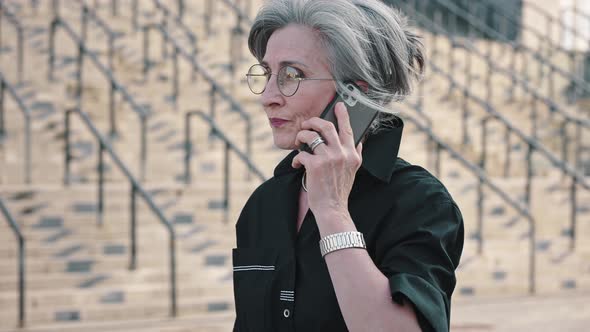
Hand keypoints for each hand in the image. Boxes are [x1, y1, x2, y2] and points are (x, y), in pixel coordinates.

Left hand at [292, 102, 362, 216]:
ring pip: (311, 136)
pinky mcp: (315, 165)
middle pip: (327, 126)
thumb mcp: (353, 171)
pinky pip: (301, 153)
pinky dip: (297, 158)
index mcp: (352, 154)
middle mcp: (342, 153)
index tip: (339, 105)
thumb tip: (359, 142)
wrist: (332, 208)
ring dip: (301, 137)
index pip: (348, 129)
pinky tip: (297, 164)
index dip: (343, 115)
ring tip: (299, 142)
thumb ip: (356, 154)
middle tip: (307, 124)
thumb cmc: (339, 190)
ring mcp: (329, 158)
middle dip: (313, 121)